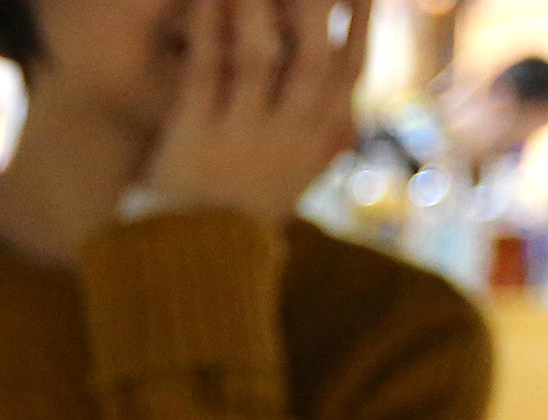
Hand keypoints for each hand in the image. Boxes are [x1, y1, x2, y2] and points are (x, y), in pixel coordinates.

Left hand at [144, 0, 372, 221]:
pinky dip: (208, 26)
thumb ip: (319, 148)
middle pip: (314, 56)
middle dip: (315, 3)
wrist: (188, 265)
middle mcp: (285, 138)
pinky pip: (205, 70)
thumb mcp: (288, 186)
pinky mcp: (194, 138)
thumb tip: (353, 120)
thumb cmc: (236, 217)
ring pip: (260, 56)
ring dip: (257, 4)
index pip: (350, 70)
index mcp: (312, 143)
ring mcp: (240, 138)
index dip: (358, 20)